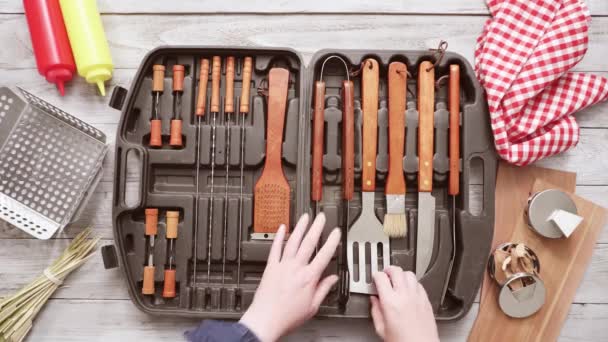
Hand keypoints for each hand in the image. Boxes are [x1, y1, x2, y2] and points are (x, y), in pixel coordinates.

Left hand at [239, 213, 340, 341]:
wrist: (266, 320)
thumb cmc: (287, 316)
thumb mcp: (312, 307)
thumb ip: (323, 290)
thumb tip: (332, 279)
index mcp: (308, 278)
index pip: (324, 255)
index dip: (331, 242)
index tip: (336, 232)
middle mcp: (295, 268)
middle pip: (308, 243)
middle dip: (316, 228)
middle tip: (321, 217)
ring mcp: (282, 266)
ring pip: (292, 242)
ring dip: (300, 228)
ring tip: (305, 217)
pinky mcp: (270, 267)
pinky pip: (275, 248)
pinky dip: (278, 237)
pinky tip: (281, 228)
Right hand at [370, 266, 438, 341]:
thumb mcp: (381, 329)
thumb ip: (376, 312)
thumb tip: (374, 301)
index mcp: (390, 302)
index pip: (381, 278)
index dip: (376, 275)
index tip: (375, 278)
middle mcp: (405, 296)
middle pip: (396, 271)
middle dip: (388, 270)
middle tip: (385, 274)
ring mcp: (417, 297)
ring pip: (410, 274)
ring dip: (401, 275)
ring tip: (397, 280)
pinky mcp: (426, 301)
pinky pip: (419, 284)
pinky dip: (412, 283)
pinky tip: (409, 289)